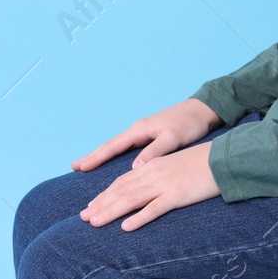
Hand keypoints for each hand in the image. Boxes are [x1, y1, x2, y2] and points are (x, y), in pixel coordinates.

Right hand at [71, 98, 220, 172]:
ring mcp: (143, 133)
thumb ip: (155, 152)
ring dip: (102, 156)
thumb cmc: (189, 123)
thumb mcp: (173, 138)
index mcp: (140, 130)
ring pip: (117, 147)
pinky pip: (126, 148)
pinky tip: (112, 161)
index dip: (97, 157)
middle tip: (75, 167)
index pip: (113, 146)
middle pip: (110, 146)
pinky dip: (115, 155)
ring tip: (86, 165)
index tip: (81, 166)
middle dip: (93, 156)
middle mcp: (138, 130)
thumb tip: (134, 168)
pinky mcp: (150, 136)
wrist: (202, 110)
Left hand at [79, 143, 220, 230]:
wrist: (222, 158)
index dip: (104, 194)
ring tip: (95, 223)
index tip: (90, 206)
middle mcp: (153, 173)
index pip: (121, 181)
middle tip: (84, 217)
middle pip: (121, 190)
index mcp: (151, 166)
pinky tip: (127, 227)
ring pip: (131, 199)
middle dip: (100, 204)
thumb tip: (143, 189)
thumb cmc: (201, 164)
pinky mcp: (177, 194)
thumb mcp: (173, 166)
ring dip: (111, 211)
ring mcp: (164, 184)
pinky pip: (154, 208)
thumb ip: (156, 176)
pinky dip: (139, 218)